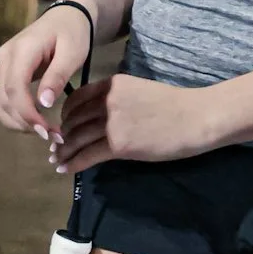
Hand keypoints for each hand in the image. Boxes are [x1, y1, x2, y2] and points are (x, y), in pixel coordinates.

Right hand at [0, 4, 92, 135]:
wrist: (67, 17)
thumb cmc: (73, 33)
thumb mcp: (73, 53)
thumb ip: (58, 76)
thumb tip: (44, 103)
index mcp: (22, 50)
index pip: (14, 87)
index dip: (26, 112)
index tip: (45, 130)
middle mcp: (5, 58)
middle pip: (3, 98)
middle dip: (24, 122)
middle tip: (51, 136)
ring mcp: (2, 65)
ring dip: (15, 122)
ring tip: (42, 132)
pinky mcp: (5, 72)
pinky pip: (0, 98)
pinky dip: (12, 115)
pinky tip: (32, 123)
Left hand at [46, 74, 217, 172]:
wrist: (196, 117)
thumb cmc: (175, 105)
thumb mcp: (140, 91)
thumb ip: (117, 99)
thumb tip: (99, 116)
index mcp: (112, 84)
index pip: (76, 98)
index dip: (65, 114)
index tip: (63, 126)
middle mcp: (107, 101)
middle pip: (73, 119)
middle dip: (62, 135)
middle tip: (56, 146)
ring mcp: (112, 123)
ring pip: (76, 138)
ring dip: (63, 151)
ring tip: (57, 160)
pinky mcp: (118, 145)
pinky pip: (87, 155)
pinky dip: (72, 163)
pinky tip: (65, 169)